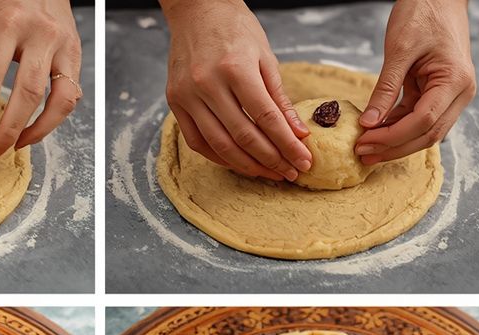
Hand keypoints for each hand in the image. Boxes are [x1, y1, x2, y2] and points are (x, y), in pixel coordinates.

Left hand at [0, 0, 81, 159]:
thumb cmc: (7, 0)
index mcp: (8, 25)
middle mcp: (40, 35)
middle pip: (27, 95)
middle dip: (9, 130)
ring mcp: (63, 46)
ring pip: (58, 100)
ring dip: (38, 131)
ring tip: (16, 145)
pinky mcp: (76, 55)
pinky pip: (70, 96)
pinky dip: (55, 117)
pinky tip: (36, 126)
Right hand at [159, 0, 311, 180]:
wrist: (197, 9)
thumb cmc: (235, 29)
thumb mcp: (265, 57)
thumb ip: (279, 98)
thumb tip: (297, 134)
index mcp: (236, 69)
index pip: (266, 118)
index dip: (287, 145)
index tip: (304, 162)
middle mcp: (207, 84)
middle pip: (243, 136)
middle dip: (270, 160)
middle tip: (289, 174)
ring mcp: (187, 95)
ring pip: (219, 145)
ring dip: (246, 165)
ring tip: (268, 173)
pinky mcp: (174, 102)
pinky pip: (196, 141)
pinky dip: (218, 157)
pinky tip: (238, 162)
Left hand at [355, 0, 475, 163]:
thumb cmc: (422, 13)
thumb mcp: (399, 50)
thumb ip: (385, 89)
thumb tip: (368, 123)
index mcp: (455, 80)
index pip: (424, 121)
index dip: (392, 137)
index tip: (364, 142)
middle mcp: (459, 92)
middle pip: (427, 134)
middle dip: (393, 148)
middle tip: (362, 153)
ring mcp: (450, 94)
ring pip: (424, 131)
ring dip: (395, 142)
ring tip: (364, 147)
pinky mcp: (437, 92)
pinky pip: (417, 118)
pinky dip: (396, 127)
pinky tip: (374, 132)